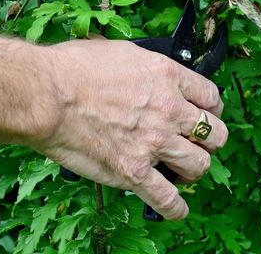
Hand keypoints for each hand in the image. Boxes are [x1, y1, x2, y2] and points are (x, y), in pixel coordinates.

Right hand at [34, 39, 227, 219]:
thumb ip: (143, 66)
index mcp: (166, 76)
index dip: (212, 109)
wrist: (46, 95)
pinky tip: (174, 208)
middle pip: (214, 133)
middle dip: (209, 140)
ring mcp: (154, 142)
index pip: (210, 97)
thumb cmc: (71, 69)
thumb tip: (143, 71)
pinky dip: (175, 208)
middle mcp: (168, 109)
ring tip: (183, 171)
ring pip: (199, 166)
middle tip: (197, 143)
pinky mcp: (134, 172)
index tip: (205, 114)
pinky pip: (168, 199)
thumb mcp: (120, 52)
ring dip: (194, 170)